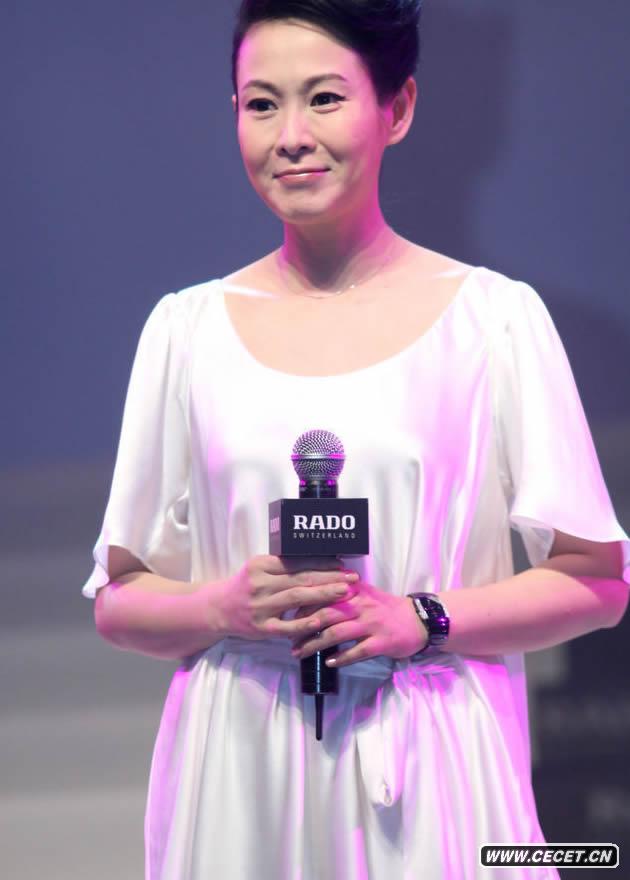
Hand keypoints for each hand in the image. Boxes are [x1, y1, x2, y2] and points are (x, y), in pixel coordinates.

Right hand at [212, 555, 358, 642]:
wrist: (218, 609)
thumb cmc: (245, 586)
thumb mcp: (259, 569)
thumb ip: (282, 566)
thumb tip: (319, 562)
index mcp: (261, 565)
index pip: (296, 562)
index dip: (321, 563)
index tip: (342, 564)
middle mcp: (260, 583)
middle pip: (300, 578)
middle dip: (330, 578)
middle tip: (352, 578)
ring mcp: (260, 606)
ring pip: (296, 598)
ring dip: (323, 595)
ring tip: (344, 593)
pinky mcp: (261, 627)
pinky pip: (286, 626)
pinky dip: (304, 623)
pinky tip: (321, 620)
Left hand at [291, 580, 427, 666]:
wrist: (418, 619)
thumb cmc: (386, 608)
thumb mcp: (364, 592)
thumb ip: (341, 590)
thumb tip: (311, 592)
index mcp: (355, 590)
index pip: (323, 594)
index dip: (303, 606)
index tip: (288, 617)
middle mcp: (361, 605)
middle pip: (325, 614)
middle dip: (303, 628)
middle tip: (288, 639)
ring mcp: (372, 624)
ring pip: (336, 634)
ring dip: (315, 645)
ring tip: (300, 653)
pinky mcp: (381, 642)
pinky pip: (356, 651)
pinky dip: (341, 658)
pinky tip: (329, 663)